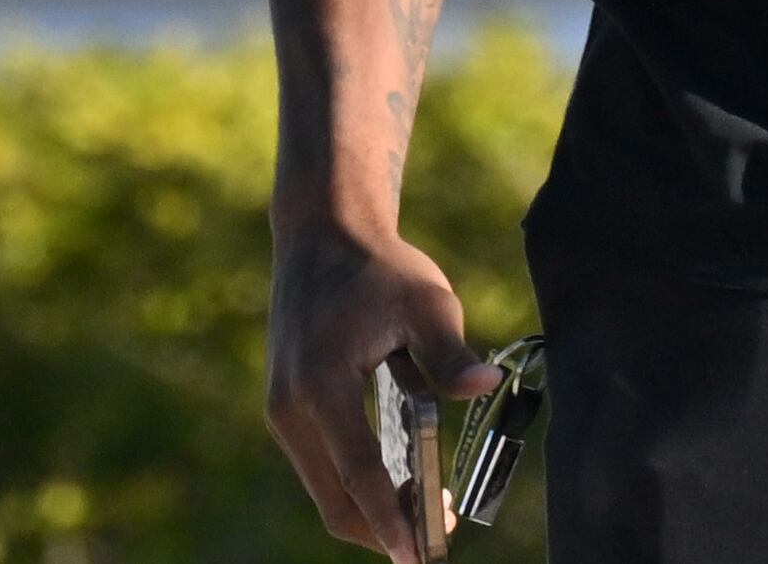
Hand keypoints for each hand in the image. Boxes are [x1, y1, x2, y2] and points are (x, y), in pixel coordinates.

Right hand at [265, 217, 500, 560]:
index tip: (418, 553)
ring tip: (427, 516)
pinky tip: (400, 488)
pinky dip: (356, 489)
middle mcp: (290, 408)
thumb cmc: (379, 268)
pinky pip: (321, 469)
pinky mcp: (287, 412)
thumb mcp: (425, 299)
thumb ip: (450, 350)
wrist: (322, 237)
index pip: (358, 472)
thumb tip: (484, 386)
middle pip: (335, 500)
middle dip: (385, 529)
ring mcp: (283, 413)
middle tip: (437, 540)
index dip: (390, 518)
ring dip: (372, 513)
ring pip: (325, 492)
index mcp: (321, 383)